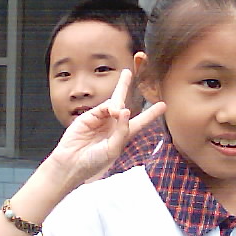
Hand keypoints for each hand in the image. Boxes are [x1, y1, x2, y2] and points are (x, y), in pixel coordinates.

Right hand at [48, 70, 165, 185]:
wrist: (72, 163)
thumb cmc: (94, 162)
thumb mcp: (113, 149)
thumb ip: (122, 130)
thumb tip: (125, 110)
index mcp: (122, 135)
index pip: (140, 122)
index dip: (151, 114)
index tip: (163, 105)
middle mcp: (112, 125)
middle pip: (122, 103)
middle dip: (124, 87)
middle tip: (128, 72)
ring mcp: (100, 120)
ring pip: (112, 102)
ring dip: (118, 103)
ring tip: (116, 113)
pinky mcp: (89, 117)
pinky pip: (103, 107)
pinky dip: (109, 107)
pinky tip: (112, 112)